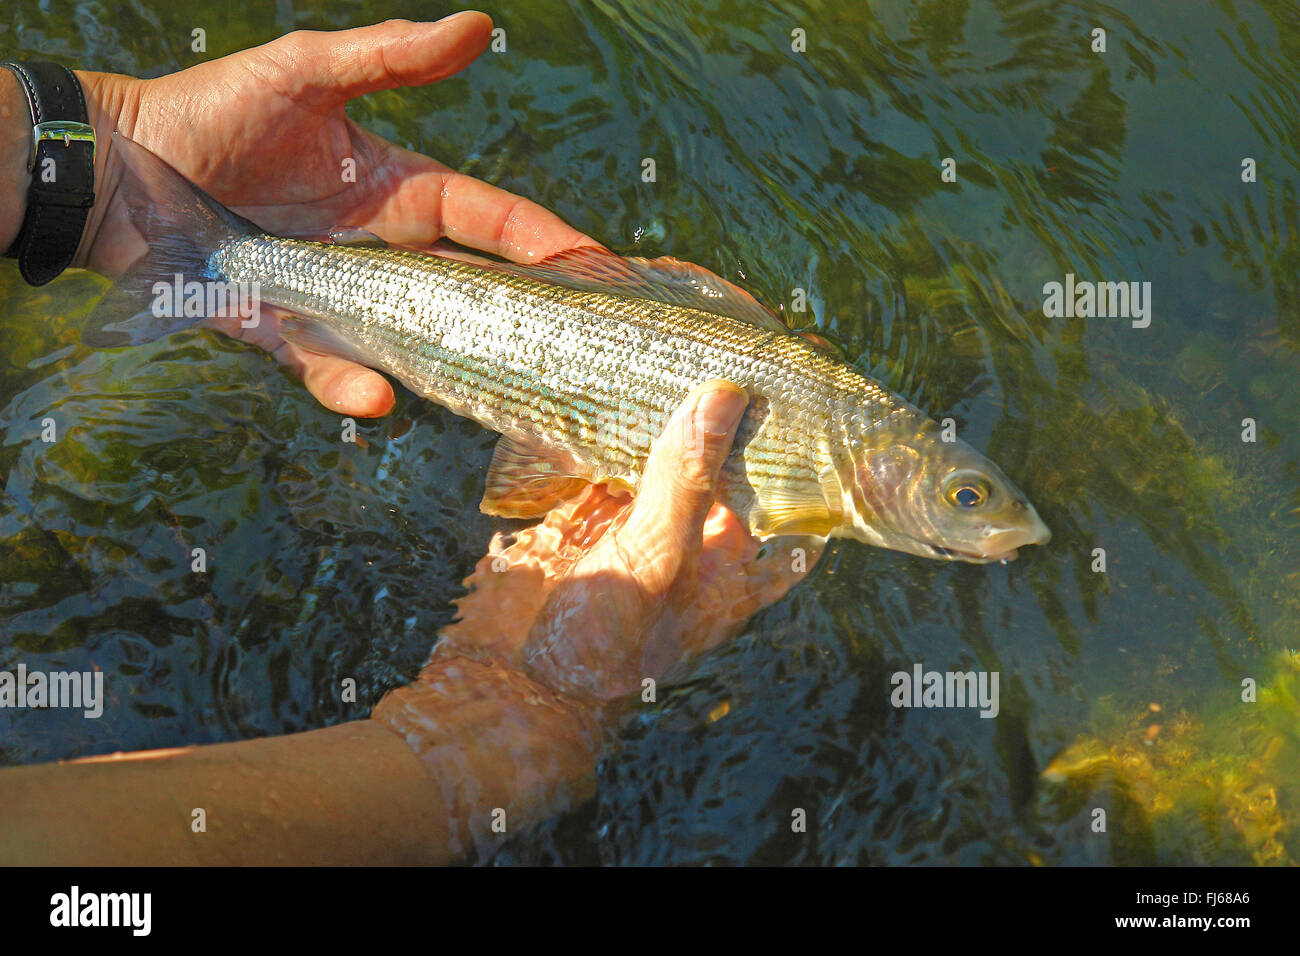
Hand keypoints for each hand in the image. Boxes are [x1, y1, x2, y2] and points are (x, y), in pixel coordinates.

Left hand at [74, 13, 599, 415]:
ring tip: (490, 384)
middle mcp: (377, 250)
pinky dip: (347, 384)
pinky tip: (375, 400)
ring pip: (406, 340)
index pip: (486, 217)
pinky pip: (322, 363)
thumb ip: (390, 57)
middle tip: (570, 340)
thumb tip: (479, 26)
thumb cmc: (212, 109)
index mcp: (396, 190)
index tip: (594, 262)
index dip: (541, 238)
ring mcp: (334, 294)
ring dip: (444, 365)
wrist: (117, 162)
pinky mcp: (281, 329)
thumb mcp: (307, 72)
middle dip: (517, 313)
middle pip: (463, 288)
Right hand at [376, 381, 822, 744]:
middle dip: (729, 423)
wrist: (507, 684)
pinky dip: (602, 429)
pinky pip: (598, 463)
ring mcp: (632, 528)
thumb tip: (725, 396)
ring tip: (683, 346)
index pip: (789, 513)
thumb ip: (686, 481)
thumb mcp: (658, 561)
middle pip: (723, 473)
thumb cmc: (604, 647)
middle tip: (743, 350)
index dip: (807, 468)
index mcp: (729, 567)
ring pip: (659, 460)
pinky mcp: (579, 518)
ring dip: (665, 417)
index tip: (819, 406)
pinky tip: (608, 382)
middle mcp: (687, 543)